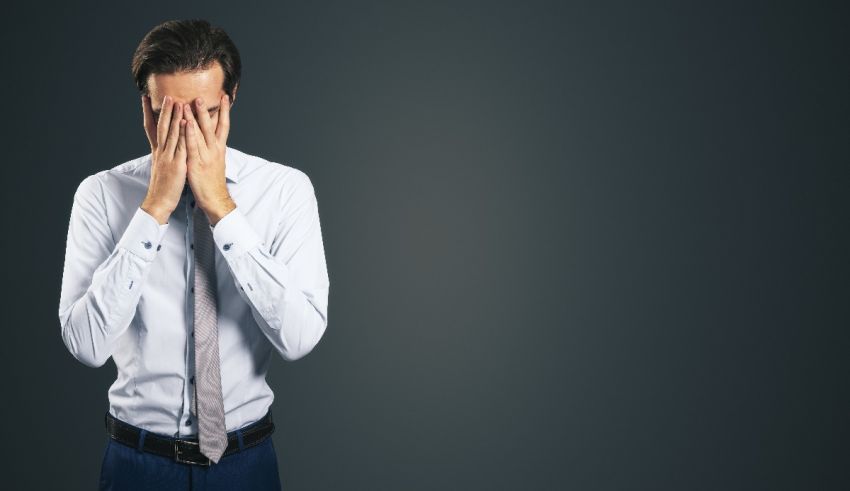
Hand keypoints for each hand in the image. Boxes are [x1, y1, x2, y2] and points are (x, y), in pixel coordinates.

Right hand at [141, 94, 187, 223]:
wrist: (158, 202)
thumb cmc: (162, 186)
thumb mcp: (160, 166)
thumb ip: (163, 154)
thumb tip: (163, 146)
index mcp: (157, 152)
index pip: (150, 128)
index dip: (148, 113)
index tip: (145, 98)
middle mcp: (161, 152)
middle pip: (161, 127)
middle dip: (164, 110)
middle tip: (166, 95)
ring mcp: (168, 157)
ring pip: (171, 134)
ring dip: (174, 117)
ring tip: (177, 102)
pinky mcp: (177, 165)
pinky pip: (181, 146)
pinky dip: (184, 134)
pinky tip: (187, 124)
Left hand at [182, 94, 235, 225]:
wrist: (215, 199)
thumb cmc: (213, 181)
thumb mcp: (217, 161)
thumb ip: (214, 148)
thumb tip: (214, 137)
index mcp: (220, 149)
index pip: (224, 126)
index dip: (225, 111)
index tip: (225, 97)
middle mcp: (215, 150)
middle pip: (212, 126)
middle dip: (207, 110)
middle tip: (203, 94)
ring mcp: (206, 156)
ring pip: (201, 133)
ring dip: (197, 117)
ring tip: (192, 102)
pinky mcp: (196, 163)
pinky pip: (192, 145)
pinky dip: (189, 133)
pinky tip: (185, 122)